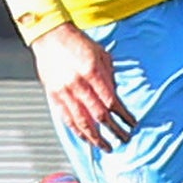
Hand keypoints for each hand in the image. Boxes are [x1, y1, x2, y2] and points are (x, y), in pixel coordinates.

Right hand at [31, 23, 135, 148]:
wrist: (50, 36)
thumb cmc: (77, 43)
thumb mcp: (101, 54)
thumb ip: (109, 76)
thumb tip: (116, 97)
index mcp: (92, 72)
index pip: (111, 101)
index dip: (123, 115)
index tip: (132, 124)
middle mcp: (78, 84)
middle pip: (99, 115)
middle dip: (114, 130)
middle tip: (124, 139)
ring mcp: (64, 92)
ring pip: (82, 122)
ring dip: (96, 137)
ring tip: (106, 147)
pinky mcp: (53, 96)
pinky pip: (66, 119)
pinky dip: (78, 131)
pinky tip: (86, 139)